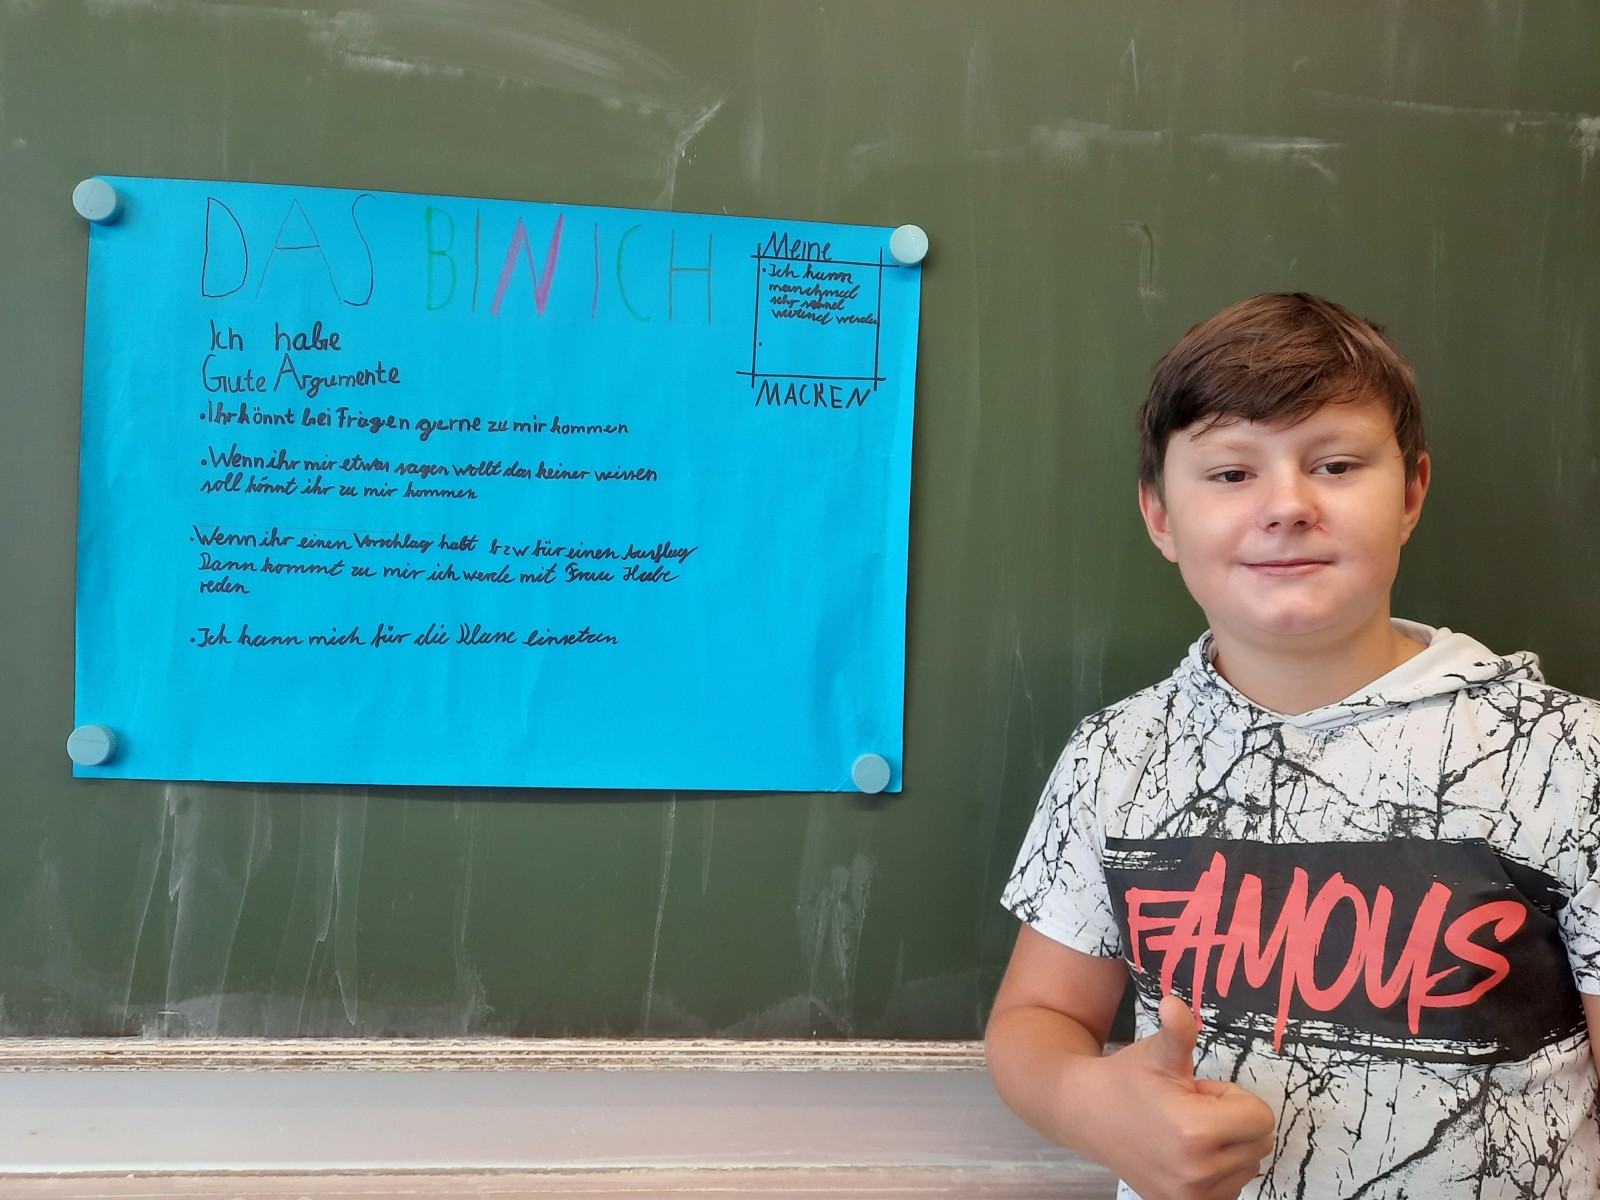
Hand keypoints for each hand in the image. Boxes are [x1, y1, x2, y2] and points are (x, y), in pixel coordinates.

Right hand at [1105, 995, 1275, 1199]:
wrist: (1087, 1115)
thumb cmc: (1127, 1080)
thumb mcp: (1157, 1052)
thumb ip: (1178, 1030)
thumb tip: (1175, 1003)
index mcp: (1195, 1132)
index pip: (1261, 1118)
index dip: (1232, 1098)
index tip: (1199, 1093)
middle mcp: (1197, 1173)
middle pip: (1259, 1142)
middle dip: (1233, 1120)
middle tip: (1191, 1108)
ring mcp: (1190, 1198)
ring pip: (1248, 1165)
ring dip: (1227, 1145)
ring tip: (1185, 1130)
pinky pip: (1231, 1187)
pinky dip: (1219, 1169)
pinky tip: (1186, 1153)